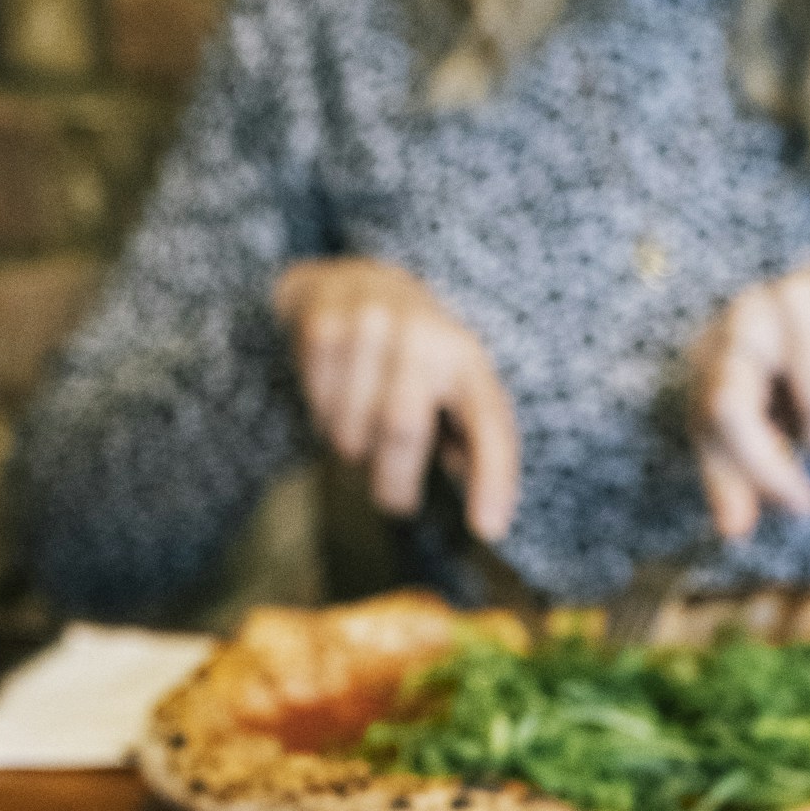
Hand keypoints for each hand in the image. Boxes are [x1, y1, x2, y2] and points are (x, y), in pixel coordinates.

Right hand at [272, 259, 520, 539]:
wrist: (354, 281)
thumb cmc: (414, 357)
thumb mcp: (453, 387)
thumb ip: (469, 442)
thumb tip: (485, 511)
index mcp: (467, 359)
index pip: (488, 423)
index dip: (493, 478)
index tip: (488, 529)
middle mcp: (424, 333)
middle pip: (401, 431)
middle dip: (393, 483)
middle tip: (393, 499)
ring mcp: (370, 322)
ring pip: (350, 429)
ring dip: (351, 448)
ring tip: (360, 428)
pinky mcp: (323, 324)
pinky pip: (316, 403)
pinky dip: (321, 417)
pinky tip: (334, 396)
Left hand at [688, 250, 809, 537]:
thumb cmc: (778, 380)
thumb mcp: (744, 434)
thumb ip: (733, 483)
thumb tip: (734, 531)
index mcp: (713, 354)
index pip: (727, 410)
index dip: (764, 465)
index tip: (803, 505)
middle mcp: (747, 316)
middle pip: (797, 403)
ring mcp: (797, 293)